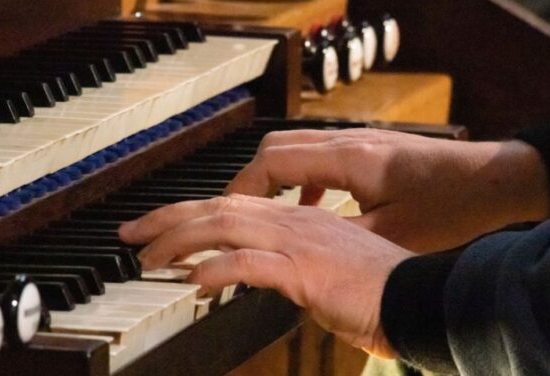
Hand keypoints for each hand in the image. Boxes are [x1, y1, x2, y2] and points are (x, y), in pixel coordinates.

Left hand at [119, 194, 412, 356]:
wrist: (418, 298)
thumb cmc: (377, 290)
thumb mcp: (327, 271)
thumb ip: (291, 266)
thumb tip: (262, 273)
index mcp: (298, 220)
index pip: (232, 206)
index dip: (190, 213)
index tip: (158, 228)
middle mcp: (294, 222)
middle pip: (218, 208)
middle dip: (168, 218)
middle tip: (131, 234)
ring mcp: (300, 243)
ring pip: (226, 226)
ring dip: (180, 240)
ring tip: (146, 258)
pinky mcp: (306, 272)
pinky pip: (251, 263)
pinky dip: (217, 268)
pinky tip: (193, 281)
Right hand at [225, 128, 549, 251]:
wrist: (495, 181)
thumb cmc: (451, 207)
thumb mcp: (392, 234)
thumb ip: (338, 237)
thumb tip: (296, 251)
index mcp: (349, 161)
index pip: (273, 162)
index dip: (241, 188)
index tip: (223, 214)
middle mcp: (347, 142)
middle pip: (274, 148)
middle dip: (245, 180)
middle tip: (232, 213)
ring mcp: (357, 141)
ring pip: (293, 149)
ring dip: (270, 178)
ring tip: (261, 212)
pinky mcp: (366, 149)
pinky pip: (316, 156)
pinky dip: (299, 178)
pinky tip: (306, 205)